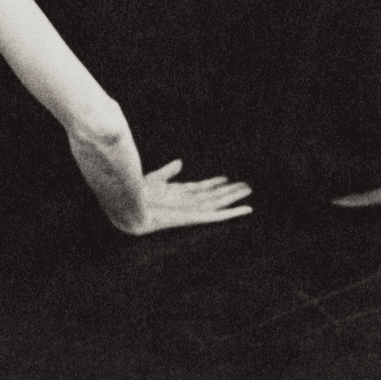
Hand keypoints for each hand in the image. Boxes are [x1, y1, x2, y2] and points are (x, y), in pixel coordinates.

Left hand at [116, 159, 252, 235]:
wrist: (132, 207)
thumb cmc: (139, 195)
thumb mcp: (156, 179)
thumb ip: (168, 172)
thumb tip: (180, 162)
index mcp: (180, 194)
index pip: (202, 188)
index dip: (215, 183)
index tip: (227, 178)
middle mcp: (189, 203)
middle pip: (215, 196)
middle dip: (229, 191)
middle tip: (246, 185)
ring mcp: (193, 210)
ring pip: (219, 203)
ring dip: (234, 197)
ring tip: (248, 191)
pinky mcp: (195, 218)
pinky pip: (218, 215)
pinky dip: (233, 213)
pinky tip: (245, 209)